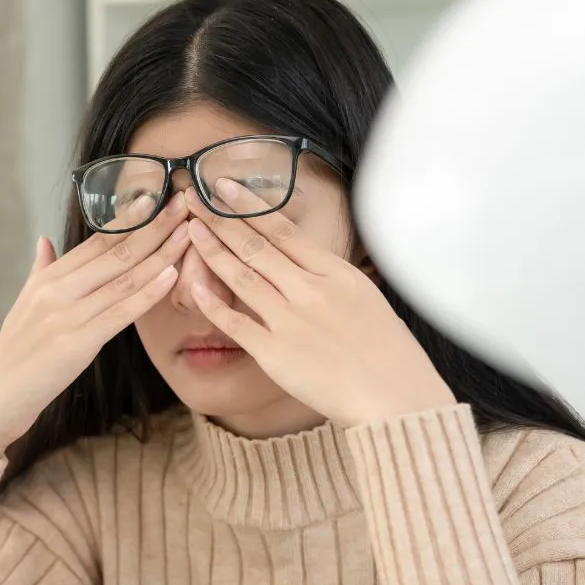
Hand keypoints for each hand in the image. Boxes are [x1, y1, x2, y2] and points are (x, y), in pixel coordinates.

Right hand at [0, 190, 194, 456]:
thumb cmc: (12, 358)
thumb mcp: (23, 306)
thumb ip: (39, 271)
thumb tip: (45, 241)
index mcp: (47, 279)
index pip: (97, 240)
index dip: (131, 218)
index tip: (160, 197)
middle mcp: (56, 290)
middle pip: (114, 251)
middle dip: (154, 225)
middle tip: (186, 201)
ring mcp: (64, 315)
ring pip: (122, 277)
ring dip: (160, 253)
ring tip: (188, 231)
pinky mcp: (74, 344)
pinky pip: (119, 313)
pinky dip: (147, 292)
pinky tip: (171, 274)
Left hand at [184, 178, 456, 426]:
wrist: (394, 397)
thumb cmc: (388, 352)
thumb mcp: (367, 297)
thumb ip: (334, 276)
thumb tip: (310, 259)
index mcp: (336, 273)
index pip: (284, 230)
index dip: (249, 205)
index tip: (223, 187)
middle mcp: (311, 291)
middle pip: (256, 247)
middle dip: (220, 219)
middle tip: (193, 198)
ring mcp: (291, 321)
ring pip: (242, 277)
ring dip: (212, 250)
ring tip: (190, 229)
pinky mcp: (275, 354)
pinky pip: (236, 323)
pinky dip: (213, 303)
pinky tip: (194, 284)